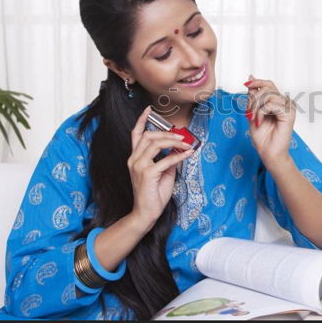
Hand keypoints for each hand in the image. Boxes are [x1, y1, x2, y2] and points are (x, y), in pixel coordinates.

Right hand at [128, 105, 194, 230]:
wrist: (146, 213)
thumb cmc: (154, 194)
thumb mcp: (164, 173)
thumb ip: (169, 159)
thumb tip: (181, 149)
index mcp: (135, 158)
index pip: (135, 134)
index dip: (141, 120)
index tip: (149, 110)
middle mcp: (134, 159)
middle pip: (148, 136)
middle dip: (166, 133)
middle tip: (181, 136)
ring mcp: (138, 166)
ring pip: (155, 144)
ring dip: (173, 141)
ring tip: (186, 144)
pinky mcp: (147, 174)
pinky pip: (166, 159)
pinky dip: (179, 155)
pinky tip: (188, 154)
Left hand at [244, 74, 295, 166]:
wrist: (268, 152)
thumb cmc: (262, 136)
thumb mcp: (253, 112)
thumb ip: (253, 96)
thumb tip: (250, 77)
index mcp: (278, 101)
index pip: (269, 84)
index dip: (257, 82)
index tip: (246, 84)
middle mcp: (285, 102)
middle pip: (267, 88)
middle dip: (253, 99)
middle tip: (248, 113)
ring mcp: (289, 108)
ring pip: (268, 96)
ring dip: (256, 107)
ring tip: (253, 119)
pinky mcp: (289, 114)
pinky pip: (271, 105)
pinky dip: (261, 112)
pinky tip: (259, 122)